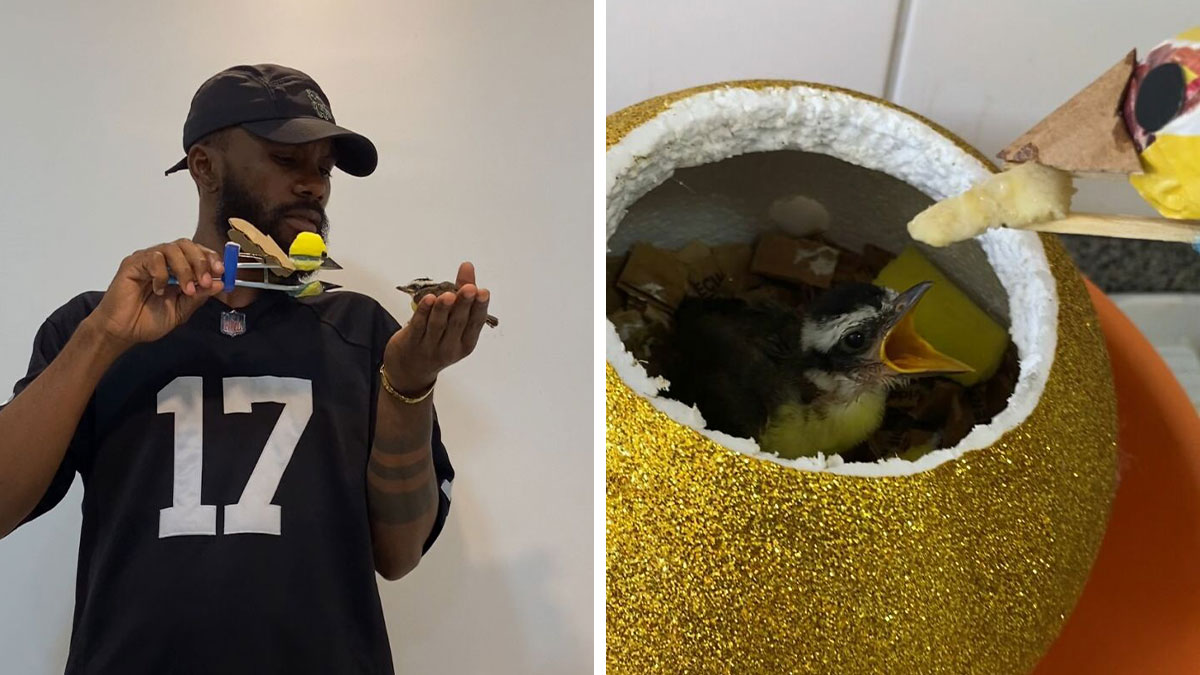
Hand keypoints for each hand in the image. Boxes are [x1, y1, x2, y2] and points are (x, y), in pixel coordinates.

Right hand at [85, 239, 225, 348]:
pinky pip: (152, 258)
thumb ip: (199, 296)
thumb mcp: (182, 310)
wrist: (124, 331)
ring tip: (186, 289)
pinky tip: (159, 290)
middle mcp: (163, 260)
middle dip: (200, 261)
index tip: (221, 271)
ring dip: (184, 269)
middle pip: (186, 245)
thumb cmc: (149, 320)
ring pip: (171, 248)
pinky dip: (161, 274)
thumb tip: (219, 283)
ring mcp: (147, 260)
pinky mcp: (132, 264)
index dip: (210, 258)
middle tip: (205, 280)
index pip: (197, 252)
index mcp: (177, 269)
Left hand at [383, 262, 490, 390]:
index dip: (480, 307)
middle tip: (469, 288)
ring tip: (448, 294)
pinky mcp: (411, 343)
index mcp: (466, 343)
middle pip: (458, 323)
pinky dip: (423, 312)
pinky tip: (428, 299)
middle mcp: (450, 347)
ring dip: (443, 309)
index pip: (475, 323)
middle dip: (464, 304)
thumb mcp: (454, 323)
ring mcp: (430, 347)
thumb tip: (467, 266)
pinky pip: (417, 326)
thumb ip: (462, 295)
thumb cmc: (437, 340)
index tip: (483, 291)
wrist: (411, 370)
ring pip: (438, 325)